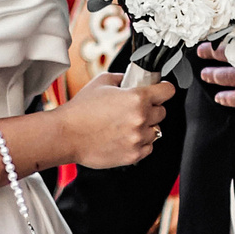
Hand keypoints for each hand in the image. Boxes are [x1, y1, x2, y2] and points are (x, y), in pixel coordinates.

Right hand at [58, 72, 175, 168]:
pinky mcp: (133, 155)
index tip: (161, 91)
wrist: (66, 135)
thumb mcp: (102, 82)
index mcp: (137, 98)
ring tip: (127, 125)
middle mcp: (141, 118)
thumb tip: (132, 79)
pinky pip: (148, 148)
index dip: (164, 89)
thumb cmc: (80, 110)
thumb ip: (122, 78)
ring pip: (156, 131)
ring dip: (145, 127)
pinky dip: (140, 143)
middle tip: (135, 109)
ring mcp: (138, 138)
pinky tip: (125, 137)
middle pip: (162, 112)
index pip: (168, 91)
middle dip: (151, 109)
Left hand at [197, 0, 234, 107]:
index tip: (207, 31)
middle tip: (201, 52)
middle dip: (209, 52)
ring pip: (226, 77)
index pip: (225, 33)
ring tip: (206, 74)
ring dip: (213, 75)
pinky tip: (220, 98)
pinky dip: (228, 99)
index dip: (215, 33)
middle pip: (222, 54)